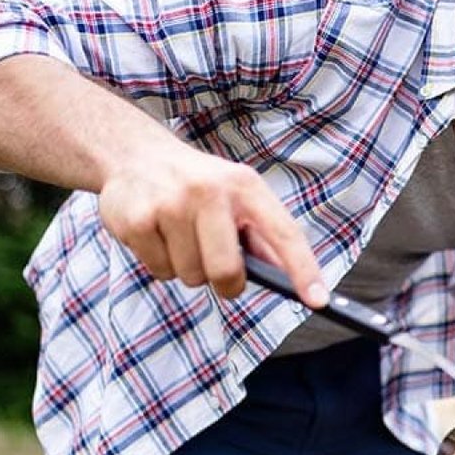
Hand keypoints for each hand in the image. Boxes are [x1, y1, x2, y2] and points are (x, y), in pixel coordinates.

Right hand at [98, 143, 327, 307]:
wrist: (135, 154)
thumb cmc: (198, 185)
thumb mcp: (237, 195)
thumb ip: (263, 235)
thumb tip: (291, 277)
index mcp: (245, 186)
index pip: (284, 234)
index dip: (304, 270)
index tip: (319, 300)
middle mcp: (210, 191)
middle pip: (226, 271)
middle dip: (225, 283)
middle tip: (217, 267)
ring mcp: (172, 204)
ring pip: (191, 276)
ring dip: (188, 268)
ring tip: (180, 236)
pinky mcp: (138, 219)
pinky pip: (160, 270)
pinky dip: (160, 263)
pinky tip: (157, 233)